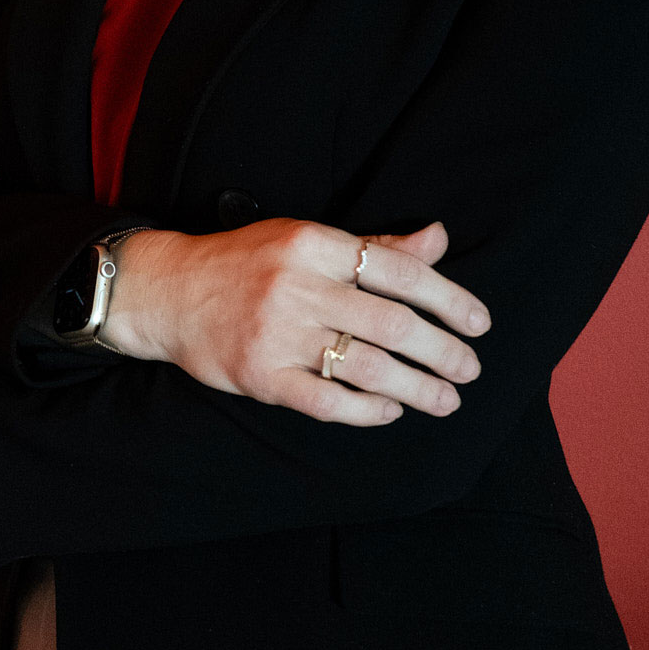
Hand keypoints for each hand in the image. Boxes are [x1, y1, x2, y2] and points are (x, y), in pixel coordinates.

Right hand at [103, 219, 489, 427]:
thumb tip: (439, 240)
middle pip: (389, 323)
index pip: (397, 270)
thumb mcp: (307, 238)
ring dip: (416, 388)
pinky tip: (391, 411)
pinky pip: (326, 401)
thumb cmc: (249, 261)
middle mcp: (298, 286)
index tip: (479, 323)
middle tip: (472, 367)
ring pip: (365, 367)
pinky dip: (366, 410)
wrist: (169, 292)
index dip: (448, 298)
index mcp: (314, 243)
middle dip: (441, 350)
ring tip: (446, 399)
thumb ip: (374, 246)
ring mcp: (278, 335)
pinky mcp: (260, 376)